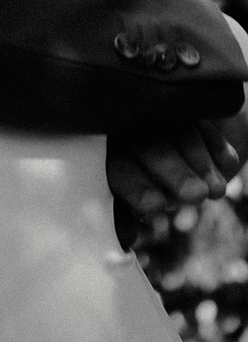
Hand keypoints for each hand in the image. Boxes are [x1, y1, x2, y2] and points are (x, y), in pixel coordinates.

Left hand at [106, 111, 245, 223]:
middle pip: (149, 145)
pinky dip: (216, 143)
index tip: (156, 206)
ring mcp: (163, 112)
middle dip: (174, 172)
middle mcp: (134, 128)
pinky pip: (205, 119)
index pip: (119, 168)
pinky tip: (227, 165)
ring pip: (180, 130)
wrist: (188, 149)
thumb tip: (125, 237)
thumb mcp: (139, 199)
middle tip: (195, 195)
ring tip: (216, 190)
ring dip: (199, 162)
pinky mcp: (190, 105)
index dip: (137, 188)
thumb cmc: (155, 184)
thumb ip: (128, 217)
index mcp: (115, 154)